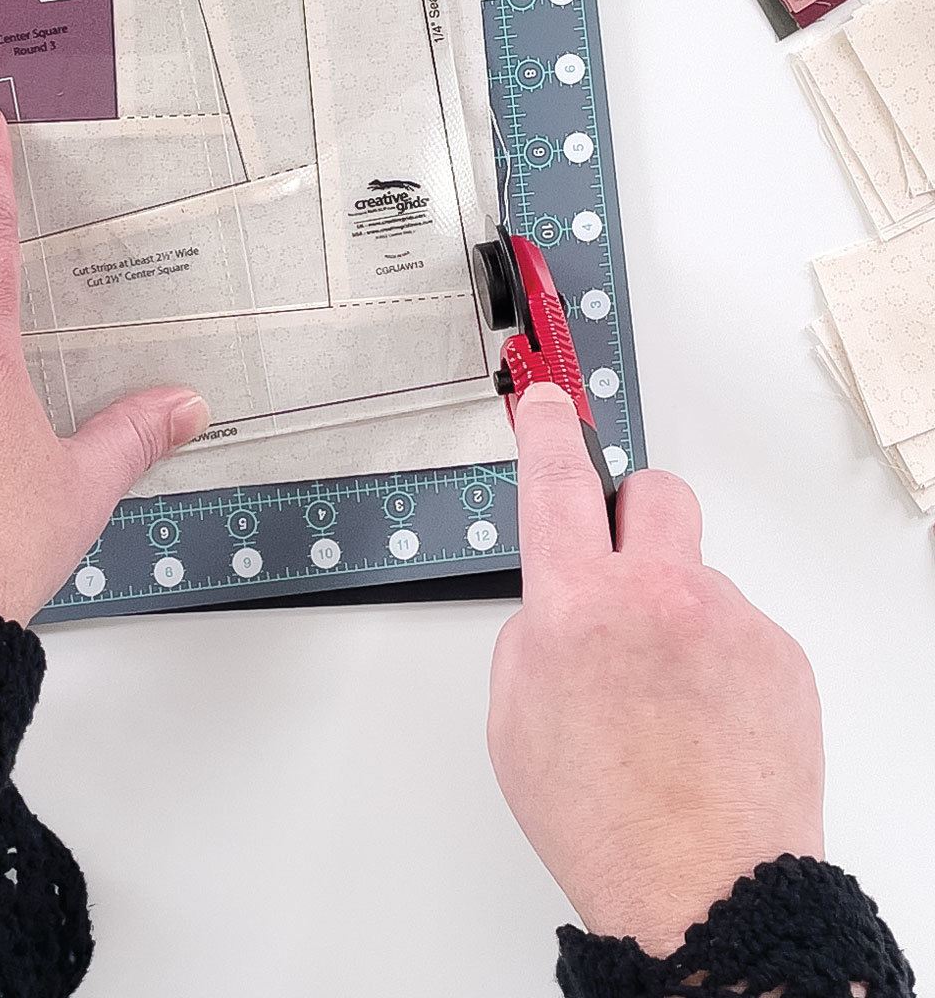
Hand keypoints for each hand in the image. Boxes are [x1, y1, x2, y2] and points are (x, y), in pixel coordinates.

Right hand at [487, 384, 824, 953]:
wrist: (706, 893)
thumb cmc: (605, 822)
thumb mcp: (514, 720)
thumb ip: (532, 637)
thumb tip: (560, 614)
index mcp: (575, 605)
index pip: (555, 481)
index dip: (546, 429)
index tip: (548, 402)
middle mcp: (657, 596)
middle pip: (655, 492)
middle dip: (634, 508)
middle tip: (622, 557)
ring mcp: (728, 623)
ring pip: (699, 575)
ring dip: (679, 612)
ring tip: (668, 699)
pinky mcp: (782, 658)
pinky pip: (741, 630)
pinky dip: (721, 662)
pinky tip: (705, 723)